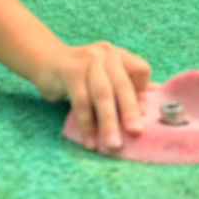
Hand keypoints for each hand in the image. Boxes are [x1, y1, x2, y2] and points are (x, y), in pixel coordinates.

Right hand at [36, 41, 150, 150]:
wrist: (46, 60)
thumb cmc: (82, 73)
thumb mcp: (106, 76)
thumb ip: (127, 87)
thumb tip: (152, 106)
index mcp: (119, 55)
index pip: (140, 70)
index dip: (142, 92)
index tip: (145, 115)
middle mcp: (106, 54)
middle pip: (122, 84)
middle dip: (129, 110)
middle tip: (136, 133)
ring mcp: (87, 60)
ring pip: (101, 94)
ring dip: (108, 121)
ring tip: (113, 144)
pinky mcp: (69, 70)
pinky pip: (80, 100)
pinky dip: (86, 123)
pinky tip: (90, 141)